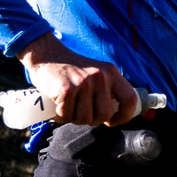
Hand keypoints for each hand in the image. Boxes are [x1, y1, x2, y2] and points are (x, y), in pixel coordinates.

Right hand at [18, 35, 140, 125]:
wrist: (46, 55)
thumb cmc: (71, 69)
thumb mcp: (96, 72)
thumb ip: (107, 89)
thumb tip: (115, 115)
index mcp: (111, 72)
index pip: (130, 99)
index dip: (124, 116)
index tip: (112, 121)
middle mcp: (100, 76)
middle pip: (104, 115)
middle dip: (92, 120)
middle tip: (81, 112)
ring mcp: (83, 83)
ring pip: (85, 119)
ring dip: (74, 118)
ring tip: (69, 107)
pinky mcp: (66, 90)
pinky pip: (67, 116)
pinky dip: (60, 116)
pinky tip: (57, 106)